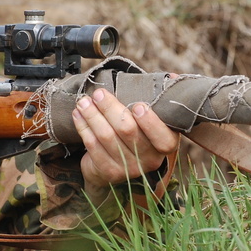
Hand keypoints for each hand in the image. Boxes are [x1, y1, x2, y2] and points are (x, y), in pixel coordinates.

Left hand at [72, 88, 179, 205]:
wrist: (120, 162)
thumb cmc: (138, 130)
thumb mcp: (154, 117)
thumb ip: (160, 99)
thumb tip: (172, 78)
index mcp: (166, 143)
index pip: (163, 138)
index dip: (150, 122)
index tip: (137, 105)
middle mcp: (151, 159)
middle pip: (128, 131)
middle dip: (110, 109)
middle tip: (98, 93)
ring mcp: (130, 168)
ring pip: (107, 137)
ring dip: (92, 116)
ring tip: (83, 101)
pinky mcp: (110, 172)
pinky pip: (93, 146)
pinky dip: (83, 127)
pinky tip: (78, 115)